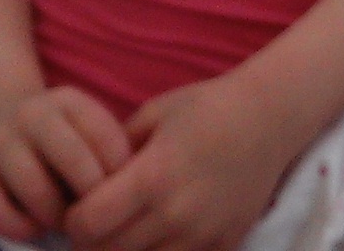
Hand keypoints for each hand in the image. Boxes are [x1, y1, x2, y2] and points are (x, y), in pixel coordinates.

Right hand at [0, 82, 131, 240]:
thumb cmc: (57, 136)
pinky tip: (32, 227)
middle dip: (90, 197)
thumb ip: (111, 153)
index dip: (119, 176)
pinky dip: (17, 227)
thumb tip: (134, 194)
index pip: (107, 138)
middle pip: (73, 160)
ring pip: (33, 187)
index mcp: (68, 100)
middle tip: (94, 216)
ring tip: (62, 221)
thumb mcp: (86, 128)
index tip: (122, 195)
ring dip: (54, 215)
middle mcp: (31, 113)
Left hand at [64, 74, 301, 250]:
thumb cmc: (207, 107)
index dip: (74, 219)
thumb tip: (83, 181)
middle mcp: (175, 215)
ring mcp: (203, 236)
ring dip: (128, 250)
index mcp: (152, 178)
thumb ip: (113, 151)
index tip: (79, 206)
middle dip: (94, 239)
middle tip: (99, 219)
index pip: (88, 225)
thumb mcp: (151, 115)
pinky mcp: (226, 246)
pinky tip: (164, 232)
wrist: (269, 117)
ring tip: (131, 226)